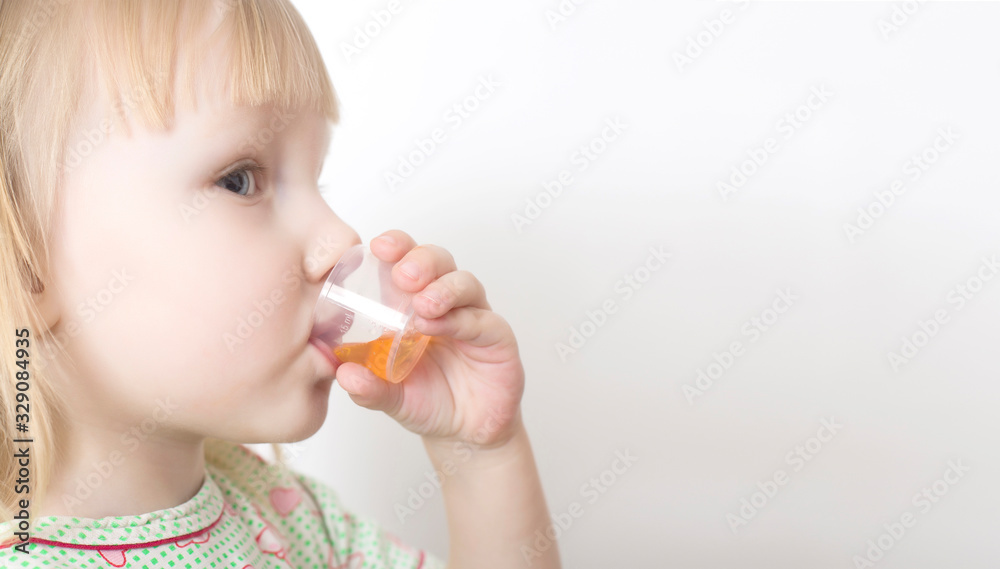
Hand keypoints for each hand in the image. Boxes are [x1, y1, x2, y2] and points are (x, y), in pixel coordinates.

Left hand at [333, 230, 524, 449]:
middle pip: (438, 261)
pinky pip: (481, 320)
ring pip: (464, 283)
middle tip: (403, 275)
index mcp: (412, 303)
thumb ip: (369, 387)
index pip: (405, 261)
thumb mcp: (390, 396)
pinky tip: (439, 326)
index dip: (396, 247)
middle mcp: (445, 302)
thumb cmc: (428, 401)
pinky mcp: (497, 336)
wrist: (466, 433)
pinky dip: (460, 319)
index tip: (378, 247)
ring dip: (443, 288)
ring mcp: (473, 316)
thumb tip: (344, 374)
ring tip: (423, 305)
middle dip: (421, 260)